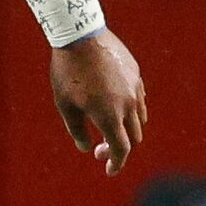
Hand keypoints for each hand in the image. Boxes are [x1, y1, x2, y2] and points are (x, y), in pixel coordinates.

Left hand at [51, 28, 146, 173]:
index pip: (121, 149)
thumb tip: (86, 148)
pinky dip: (131, 109)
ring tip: (108, 127)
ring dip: (127, 129)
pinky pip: (139, 98)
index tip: (109, 170)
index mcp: (110, 116)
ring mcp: (135, 88)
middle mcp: (128, 105)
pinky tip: (115, 105)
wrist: (80, 35)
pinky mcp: (136, 74)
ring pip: (140, 118)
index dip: (116, 163)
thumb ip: (77, 129)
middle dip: (119, 148)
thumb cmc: (67, 72)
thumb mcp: (65, 105)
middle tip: (100, 148)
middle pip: (134, 137)